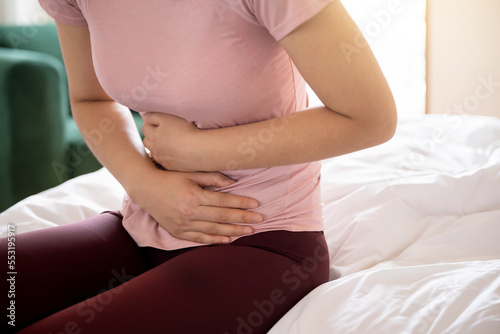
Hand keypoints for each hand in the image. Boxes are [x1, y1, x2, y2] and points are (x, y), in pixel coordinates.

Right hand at [130, 168, 262, 243]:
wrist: (145, 188)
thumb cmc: (170, 177)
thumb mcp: (191, 173)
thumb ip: (213, 178)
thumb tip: (233, 183)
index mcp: (194, 195)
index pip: (224, 201)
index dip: (241, 203)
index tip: (256, 205)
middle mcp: (189, 211)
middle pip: (222, 216)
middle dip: (243, 218)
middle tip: (260, 220)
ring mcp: (183, 224)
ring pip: (213, 229)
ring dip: (233, 231)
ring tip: (249, 231)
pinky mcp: (177, 231)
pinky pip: (199, 238)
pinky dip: (215, 239)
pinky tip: (228, 240)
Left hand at [142, 112, 199, 171]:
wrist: (198, 150)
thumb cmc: (185, 132)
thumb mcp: (167, 118)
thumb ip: (153, 116)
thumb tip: (144, 117)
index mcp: (153, 135)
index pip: (145, 127)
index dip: (150, 123)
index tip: (158, 121)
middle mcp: (155, 148)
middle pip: (147, 141)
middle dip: (151, 136)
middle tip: (162, 132)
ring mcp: (162, 159)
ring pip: (154, 152)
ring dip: (157, 147)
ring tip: (168, 143)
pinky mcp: (170, 167)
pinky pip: (163, 162)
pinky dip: (165, 157)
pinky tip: (174, 153)